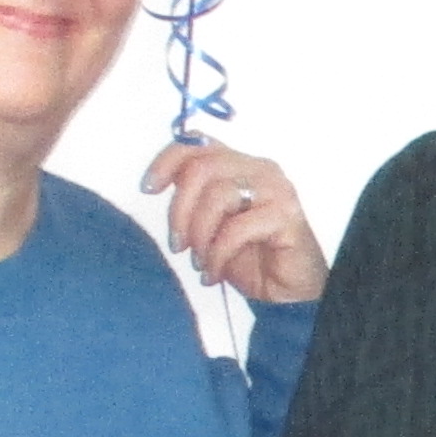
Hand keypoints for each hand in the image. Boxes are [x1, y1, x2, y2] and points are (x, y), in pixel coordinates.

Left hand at [143, 136, 326, 301]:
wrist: (287, 293)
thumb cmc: (250, 258)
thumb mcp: (210, 224)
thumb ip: (192, 198)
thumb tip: (158, 183)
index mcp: (240, 164)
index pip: (198, 143)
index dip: (167, 161)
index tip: (148, 188)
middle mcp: (260, 169)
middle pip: (202, 168)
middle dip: (180, 210)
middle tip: (177, 244)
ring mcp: (276, 190)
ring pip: (218, 195)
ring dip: (199, 235)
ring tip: (200, 262)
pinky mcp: (286, 216)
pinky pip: (236, 228)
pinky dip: (217, 254)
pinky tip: (213, 273)